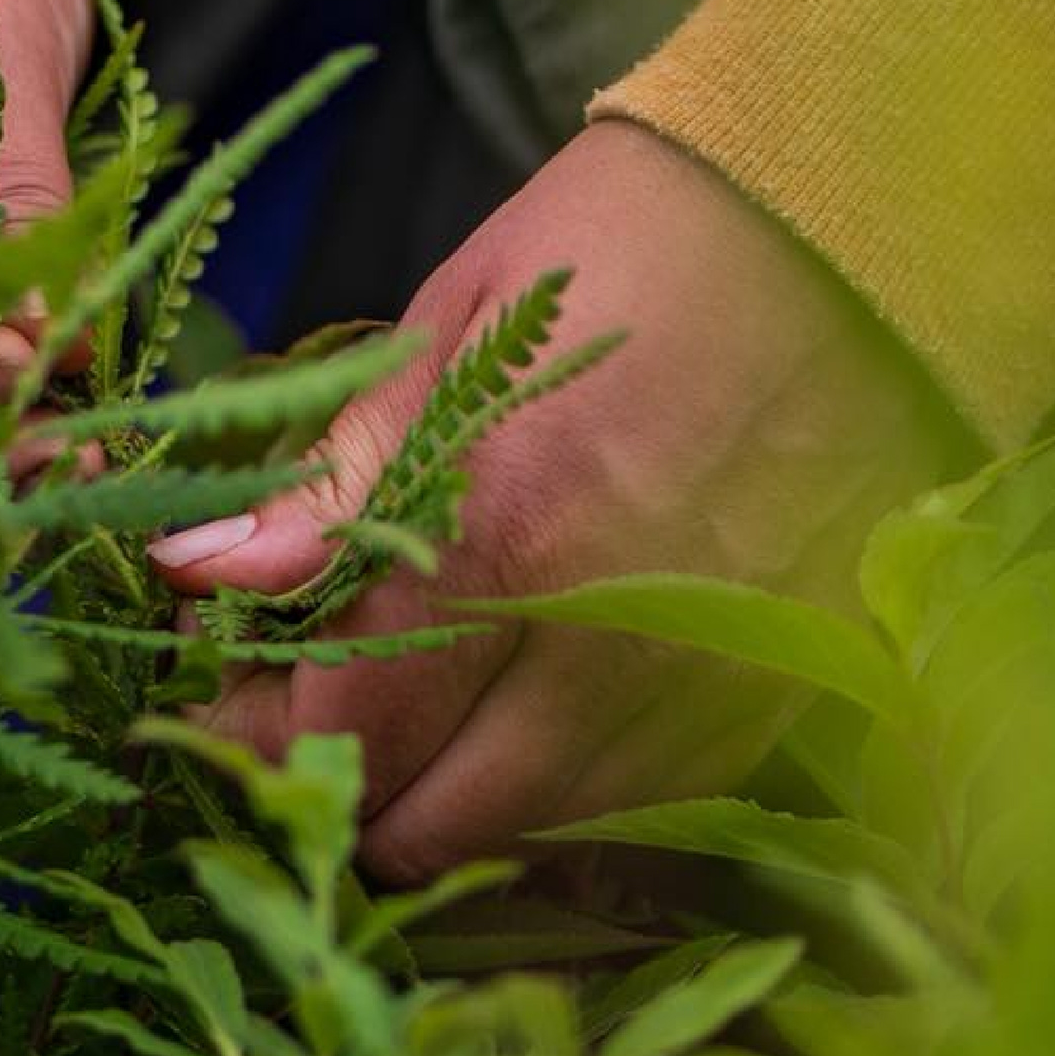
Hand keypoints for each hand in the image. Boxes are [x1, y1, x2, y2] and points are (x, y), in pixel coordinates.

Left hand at [148, 122, 968, 882]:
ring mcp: (710, 682)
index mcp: (508, 533)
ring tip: (420, 714)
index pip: (347, 726)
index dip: (261, 734)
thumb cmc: (631, 247)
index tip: (225, 702)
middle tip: (312, 713)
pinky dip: (569, 791)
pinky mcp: (784, 694)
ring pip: (542, 835)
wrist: (857, 220)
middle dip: (349, 787)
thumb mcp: (455, 329)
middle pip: (437, 820)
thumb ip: (333, 478)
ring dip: (461, 800)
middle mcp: (610, 641)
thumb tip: (197, 571)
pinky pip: (648, 805)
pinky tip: (535, 713)